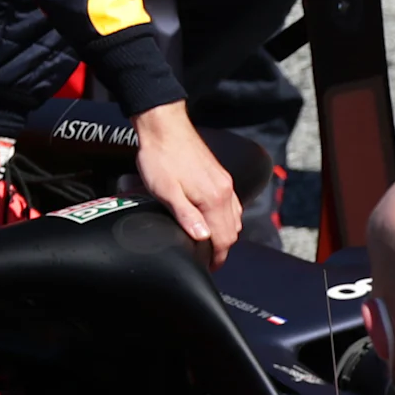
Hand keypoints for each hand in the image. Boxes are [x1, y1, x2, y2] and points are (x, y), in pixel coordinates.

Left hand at [131, 104, 241, 268]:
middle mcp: (225, 190)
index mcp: (214, 198)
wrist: (163, 127)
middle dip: (223, 248)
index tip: (209, 267)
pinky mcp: (219, 174)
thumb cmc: (160, 158)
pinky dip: (226, 217)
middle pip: (233, 230)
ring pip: (235, 217)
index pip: (223, 238)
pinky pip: (231, 203)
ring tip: (210, 244)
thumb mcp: (166, 191)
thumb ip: (186, 216)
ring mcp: (224, 181)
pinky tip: (213, 218)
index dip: (217, 257)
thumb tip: (203, 238)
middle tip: (209, 260)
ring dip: (225, 233)